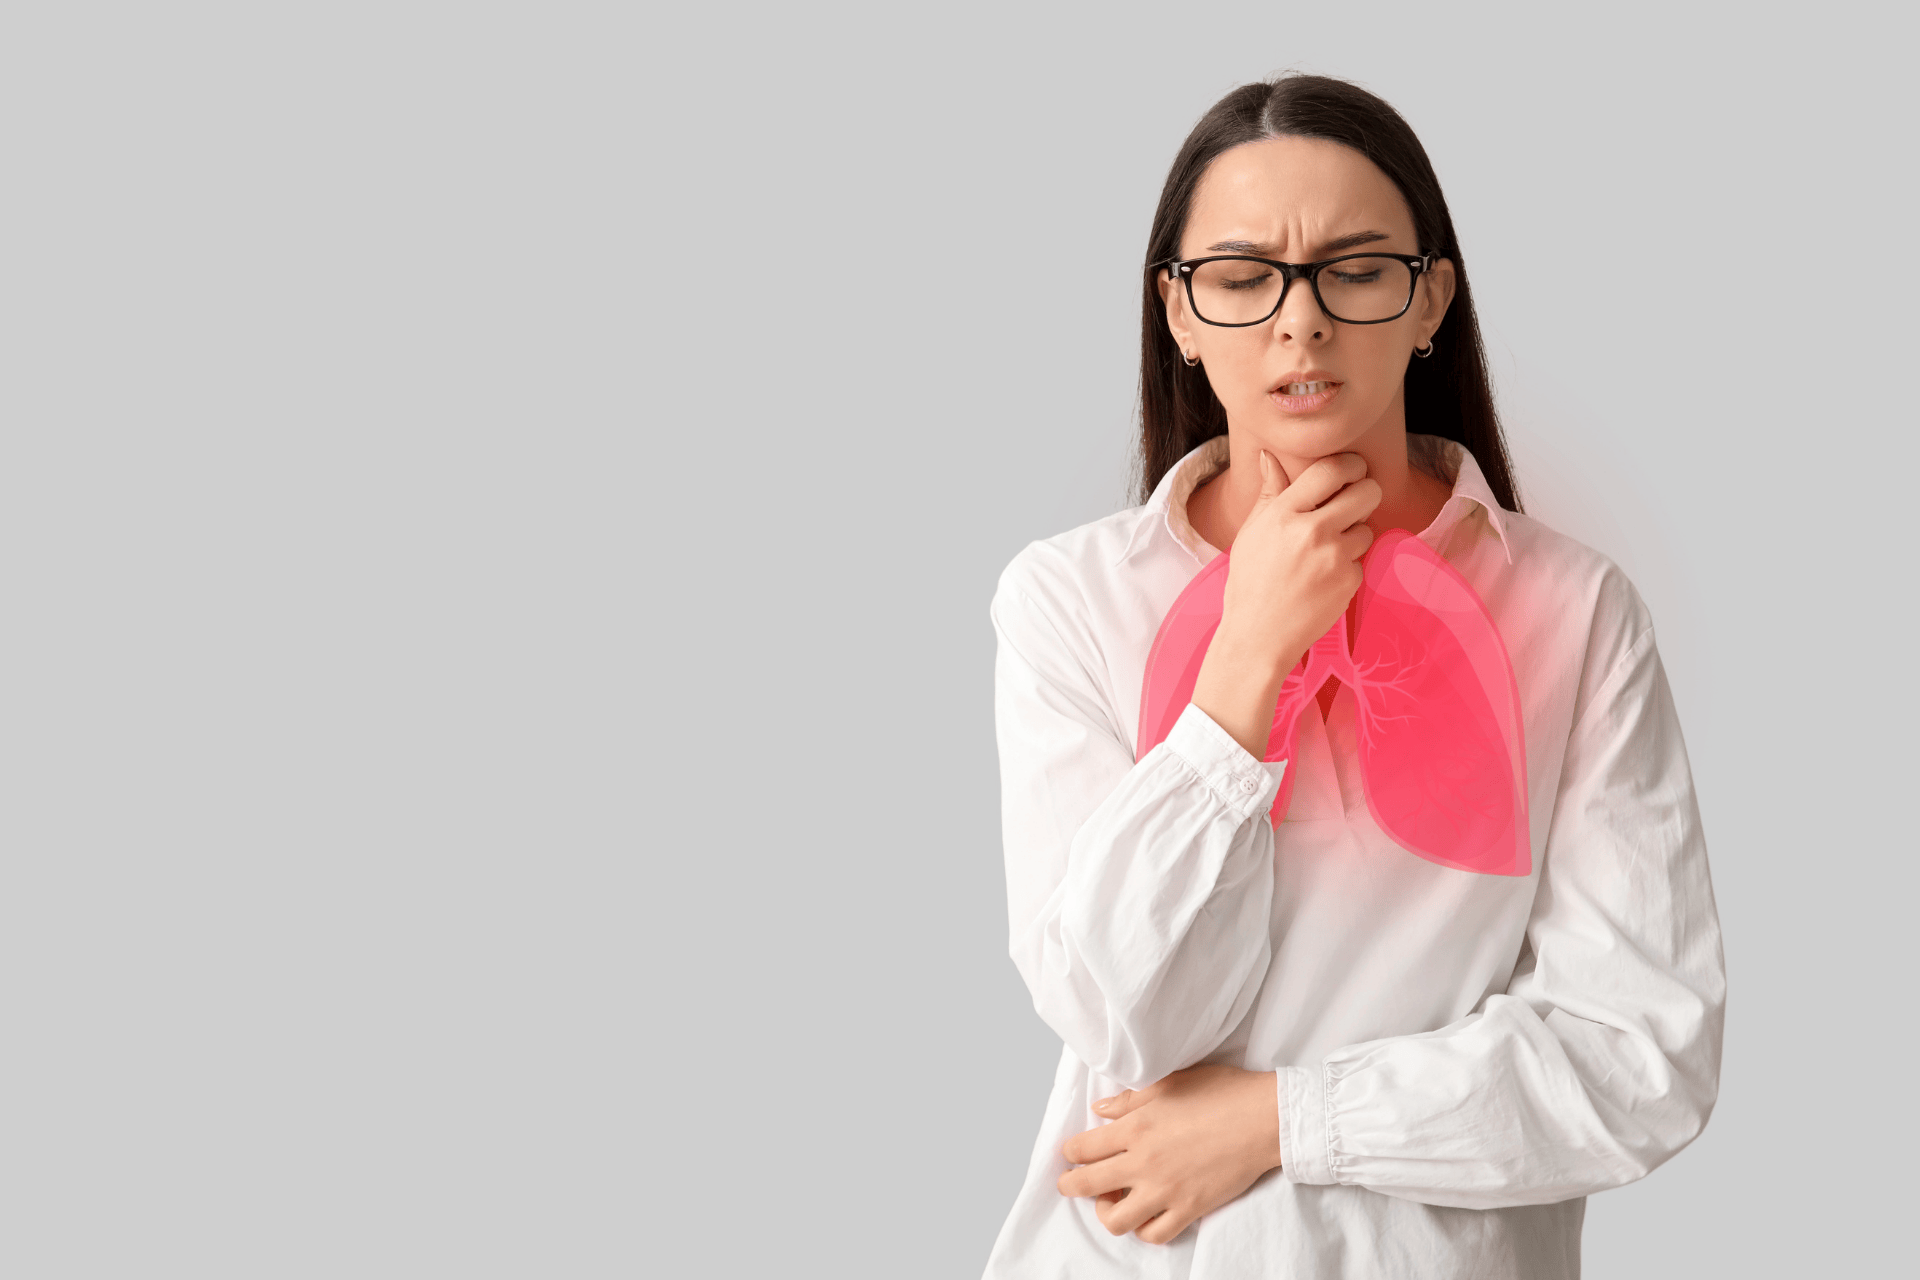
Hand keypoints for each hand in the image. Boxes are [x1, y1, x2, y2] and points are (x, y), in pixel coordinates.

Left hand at [1056, 1065, 1281, 1244]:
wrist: (1264, 1119)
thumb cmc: (1220, 1092)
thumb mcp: (1169, 1083)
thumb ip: (1129, 1101)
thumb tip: (1100, 1109)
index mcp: (1136, 1127)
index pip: (1082, 1148)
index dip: (1070, 1152)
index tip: (1071, 1153)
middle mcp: (1144, 1162)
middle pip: (1086, 1185)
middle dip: (1070, 1185)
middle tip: (1070, 1182)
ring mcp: (1166, 1190)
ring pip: (1115, 1220)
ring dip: (1106, 1211)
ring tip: (1112, 1200)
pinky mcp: (1190, 1209)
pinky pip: (1154, 1234)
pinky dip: (1144, 1228)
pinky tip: (1146, 1213)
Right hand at [1191, 452, 1379, 757]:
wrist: (1258, 636)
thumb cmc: (1250, 583)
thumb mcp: (1252, 532)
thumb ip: (1269, 493)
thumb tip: (1269, 456)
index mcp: (1284, 513)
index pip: (1331, 469)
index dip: (1350, 464)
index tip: (1353, 469)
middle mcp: (1311, 530)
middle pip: (1366, 491)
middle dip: (1366, 492)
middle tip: (1356, 500)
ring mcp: (1333, 557)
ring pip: (1366, 527)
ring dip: (1354, 534)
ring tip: (1327, 551)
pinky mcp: (1349, 581)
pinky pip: (1360, 560)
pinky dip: (1347, 566)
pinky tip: (1323, 579)